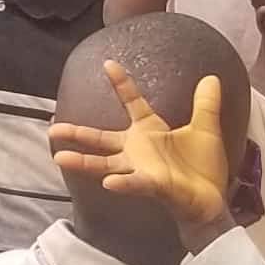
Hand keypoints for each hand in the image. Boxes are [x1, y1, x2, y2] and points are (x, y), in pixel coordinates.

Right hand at [47, 61, 233, 235]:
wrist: (211, 200)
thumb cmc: (202, 167)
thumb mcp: (206, 128)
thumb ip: (205, 104)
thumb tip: (212, 77)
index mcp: (149, 131)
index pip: (132, 102)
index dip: (121, 83)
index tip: (108, 64)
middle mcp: (138, 150)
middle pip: (101, 138)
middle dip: (77, 133)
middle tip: (52, 128)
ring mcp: (142, 169)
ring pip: (105, 164)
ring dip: (83, 161)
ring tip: (60, 157)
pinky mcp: (153, 185)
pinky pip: (135, 183)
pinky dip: (123, 183)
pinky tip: (109, 183)